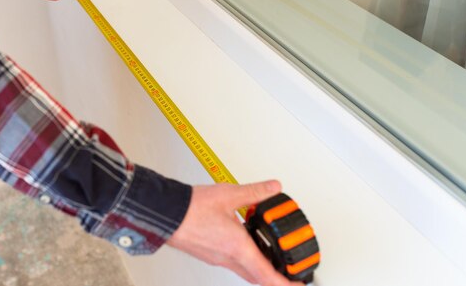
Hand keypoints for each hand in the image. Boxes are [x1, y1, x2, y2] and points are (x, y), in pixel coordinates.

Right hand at [167, 180, 303, 285]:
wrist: (165, 213)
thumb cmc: (192, 209)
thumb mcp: (229, 195)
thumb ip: (255, 192)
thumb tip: (273, 188)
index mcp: (238, 248)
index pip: (268, 276)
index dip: (287, 284)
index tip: (300, 283)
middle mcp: (228, 258)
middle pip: (258, 278)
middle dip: (276, 280)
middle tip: (290, 275)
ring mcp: (217, 259)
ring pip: (245, 272)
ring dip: (260, 270)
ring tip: (272, 260)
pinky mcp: (209, 254)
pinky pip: (233, 264)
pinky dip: (246, 261)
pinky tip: (245, 246)